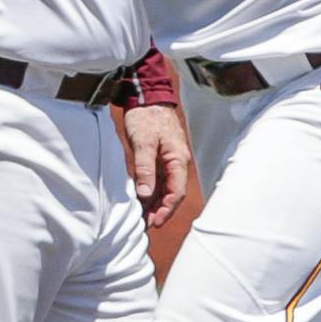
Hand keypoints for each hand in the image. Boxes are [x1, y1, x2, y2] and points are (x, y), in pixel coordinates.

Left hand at [121, 104, 191, 228]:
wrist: (147, 96)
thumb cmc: (146, 117)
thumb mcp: (143, 143)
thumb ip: (144, 169)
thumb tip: (145, 194)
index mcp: (178, 160)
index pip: (176, 192)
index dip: (166, 210)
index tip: (155, 222)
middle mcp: (177, 162)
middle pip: (172, 193)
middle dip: (160, 211)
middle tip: (146, 225)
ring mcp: (170, 160)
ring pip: (165, 188)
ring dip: (155, 203)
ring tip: (143, 218)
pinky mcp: (161, 157)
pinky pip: (159, 179)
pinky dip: (151, 191)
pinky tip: (142, 200)